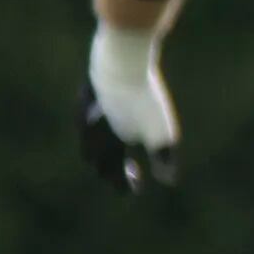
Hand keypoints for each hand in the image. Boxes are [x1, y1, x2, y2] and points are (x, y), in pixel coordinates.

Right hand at [83, 24, 178, 192]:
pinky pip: (87, 118)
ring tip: (118, 146)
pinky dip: (98, 126)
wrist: (121, 63)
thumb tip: (169, 181)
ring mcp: (84, 114)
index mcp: (106, 148)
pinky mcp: (86, 94)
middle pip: (96, 161)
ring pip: (88, 140)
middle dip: (110, 170)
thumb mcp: (161, 132)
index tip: (134, 190)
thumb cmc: (143, 101)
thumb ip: (164, 158)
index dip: (124, 185)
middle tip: (126, 171)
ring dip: (101, 149)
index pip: (112, 175)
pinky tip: (110, 119)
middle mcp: (89, 135)